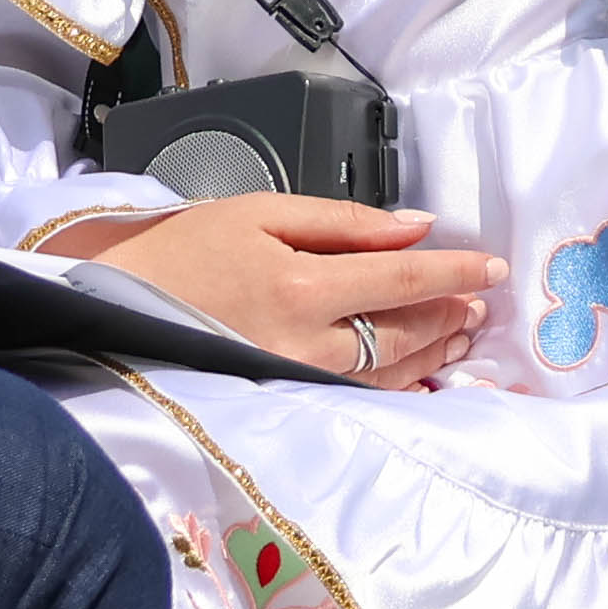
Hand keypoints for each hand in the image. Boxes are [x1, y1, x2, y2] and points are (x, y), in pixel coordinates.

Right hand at [38, 193, 502, 384]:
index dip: (453, 274)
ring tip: (459, 333)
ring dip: (430, 351)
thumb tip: (414, 228)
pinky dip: (394, 384)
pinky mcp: (281, 398)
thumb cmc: (182, 250)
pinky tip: (418, 376)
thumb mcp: (259, 210)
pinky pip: (354, 394)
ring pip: (384, 370)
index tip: (494, 268)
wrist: (114, 305)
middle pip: (400, 333)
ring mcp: (294, 380)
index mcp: (301, 285)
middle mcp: (305, 343)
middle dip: (447, 315)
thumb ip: (344, 221)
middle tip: (479, 303)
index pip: (401, 281)